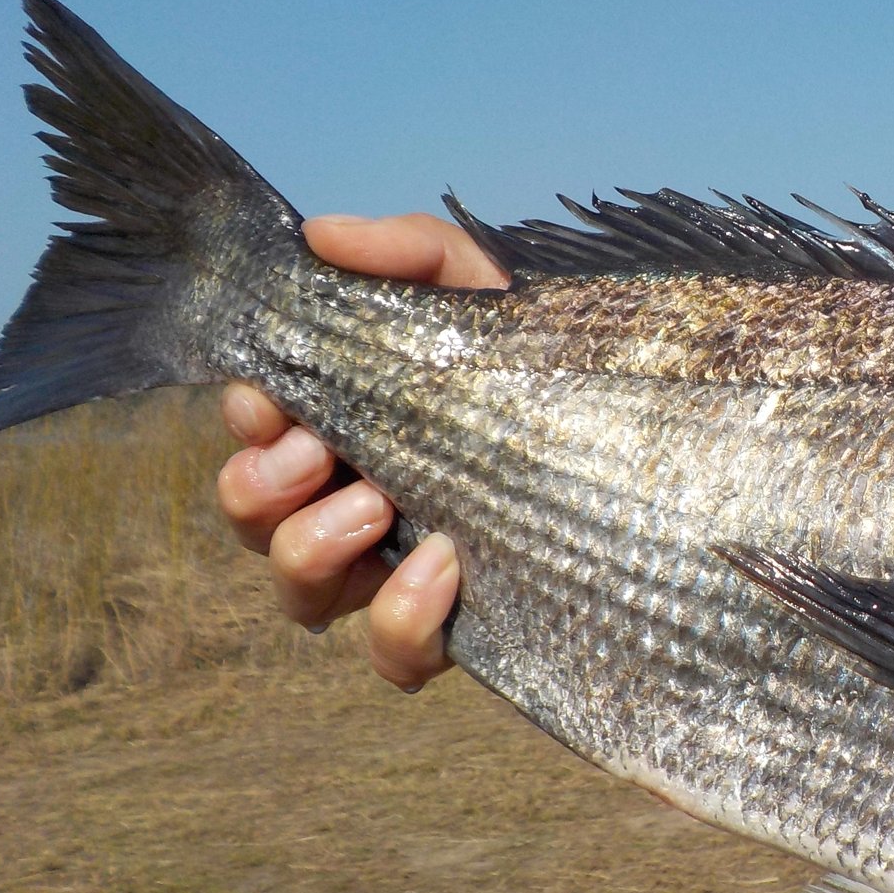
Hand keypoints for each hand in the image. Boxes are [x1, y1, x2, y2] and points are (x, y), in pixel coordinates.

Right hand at [216, 213, 504, 689]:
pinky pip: (391, 656)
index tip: (272, 401)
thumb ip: (411, 252)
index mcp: (352, 423)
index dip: (245, 420)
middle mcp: (358, 500)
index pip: (254, 433)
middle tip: (320, 454)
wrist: (648, 448)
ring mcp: (396, 572)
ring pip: (299, 595)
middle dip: (262, 485)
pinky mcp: (452, 630)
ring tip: (379, 505)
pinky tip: (445, 564)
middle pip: (251, 516)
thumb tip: (322, 235)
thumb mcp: (486, 291)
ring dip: (312, 547)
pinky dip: (399, 618)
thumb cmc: (547, 364)